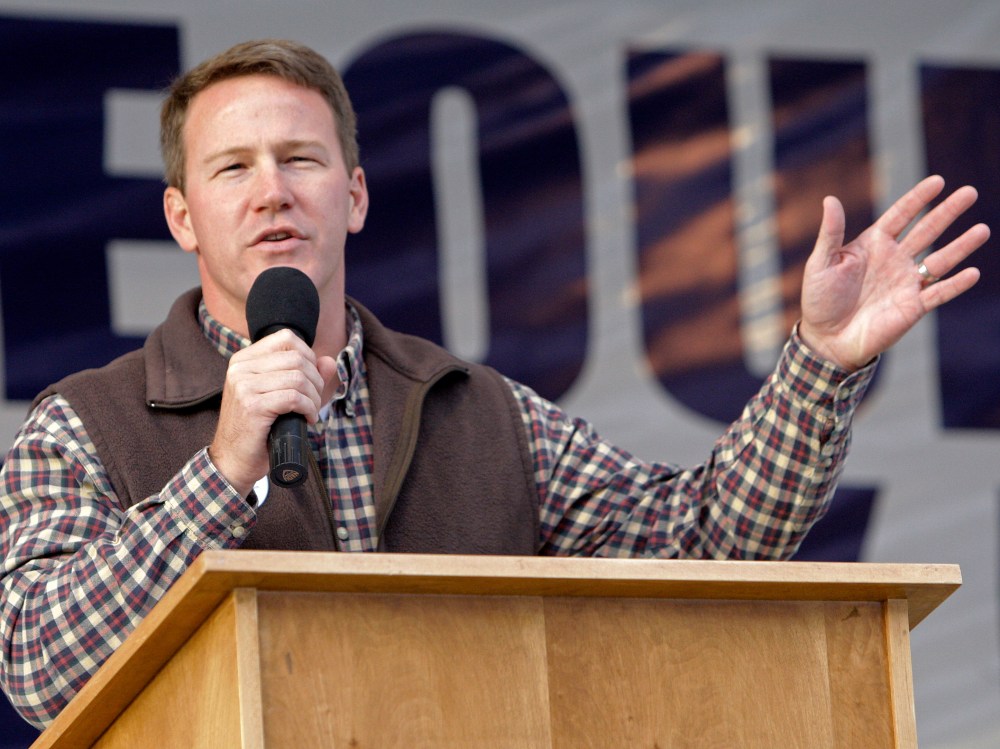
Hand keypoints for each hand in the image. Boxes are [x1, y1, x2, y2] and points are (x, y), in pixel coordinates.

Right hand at [209, 329, 337, 496]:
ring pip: (298, 378)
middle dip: (315, 381)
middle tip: (313, 401)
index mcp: (244, 360)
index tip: (311, 380)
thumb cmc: (259, 429)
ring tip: (310, 411)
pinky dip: (309, 408)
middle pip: (297, 358)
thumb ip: (306, 376)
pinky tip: (307, 419)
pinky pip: (294, 397)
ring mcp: (244, 386)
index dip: (308, 357)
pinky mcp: (252, 406)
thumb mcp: (281, 396)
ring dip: (314, 397)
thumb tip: (329, 360)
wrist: (234, 460)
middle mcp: (240, 368)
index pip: (286, 338)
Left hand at [798, 175, 988, 370]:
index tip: (938, 181)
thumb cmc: (819, 300)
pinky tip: (972, 273)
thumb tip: (830, 199)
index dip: (918, 198)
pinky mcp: (913, 306)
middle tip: (970, 192)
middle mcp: (894, 259)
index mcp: (873, 245)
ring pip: (940, 259)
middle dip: (947, 212)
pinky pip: (938, 293)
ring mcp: (906, 282)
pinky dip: (955, 284)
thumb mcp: (821, 263)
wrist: (826, 339)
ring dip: (961, 245)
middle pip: (927, 230)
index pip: (900, 215)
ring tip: (983, 230)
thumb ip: (830, 233)